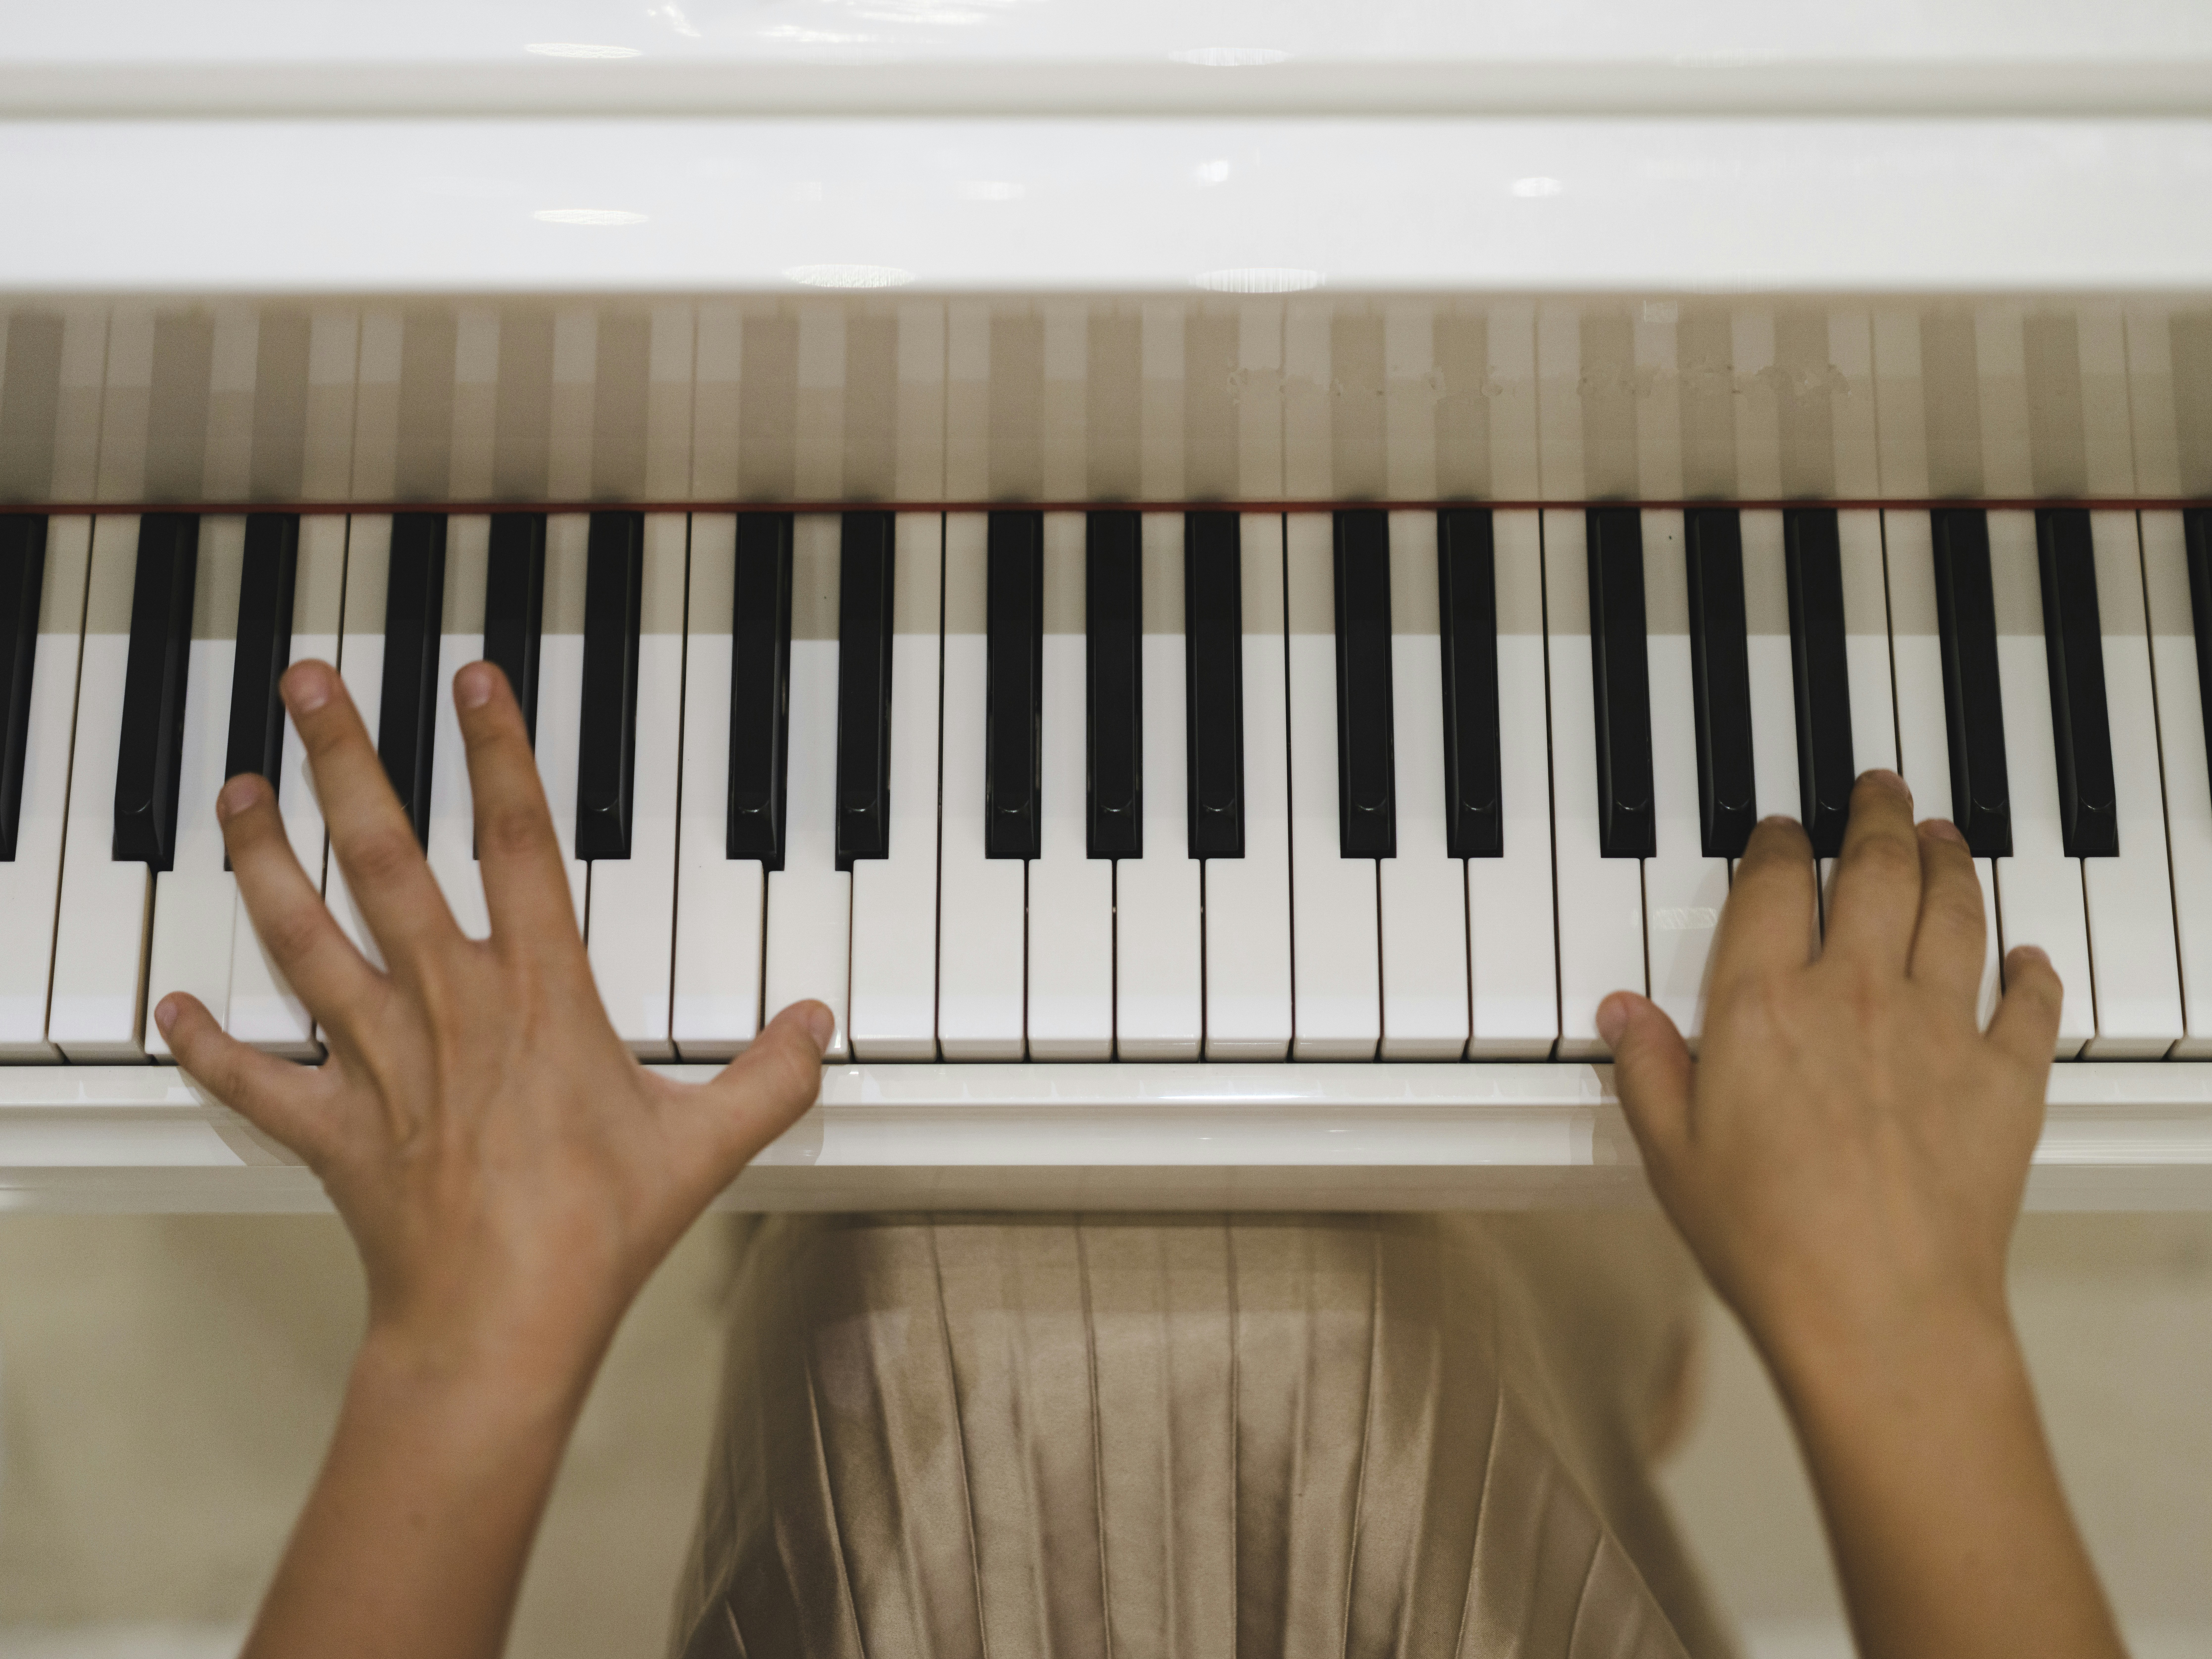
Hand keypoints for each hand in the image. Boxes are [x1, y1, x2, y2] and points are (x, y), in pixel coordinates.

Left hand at [157, 658, 829, 1388]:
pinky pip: (259, 1081)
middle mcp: (448, 1006)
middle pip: (383, 857)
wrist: (504, 1324)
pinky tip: (178, 1012)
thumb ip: (769, 1077)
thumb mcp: (706, 1146)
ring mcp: (381, 1062)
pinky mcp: (336, 1128)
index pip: (517, 842)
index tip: (472, 681)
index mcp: (538, 996)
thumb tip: (814, 1028)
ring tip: (236, 794)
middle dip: (343, 762)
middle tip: (307, 687)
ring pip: (304, 937)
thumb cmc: (596, 1233)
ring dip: (263, 860)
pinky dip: (213, 1049)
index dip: (497, 753)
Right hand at [1597, 770, 2061, 1383]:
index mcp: (1763, 1007)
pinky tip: (2027, 956)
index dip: (1776, 844)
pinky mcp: (2003, 1079)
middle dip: (1877, 816)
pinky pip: (2028, 1003)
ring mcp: (1937, 1031)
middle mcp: (1852, 997)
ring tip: (1945, 835)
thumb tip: (1621, 1012)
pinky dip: (2032, 971)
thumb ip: (1647, 1068)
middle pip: (1875, 871)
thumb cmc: (1769, 1241)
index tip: (1779, 831)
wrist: (1876, 1311)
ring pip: (1953, 912)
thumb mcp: (1672, 1152)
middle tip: (1880, 788)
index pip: (1772, 886)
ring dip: (1951, 862)